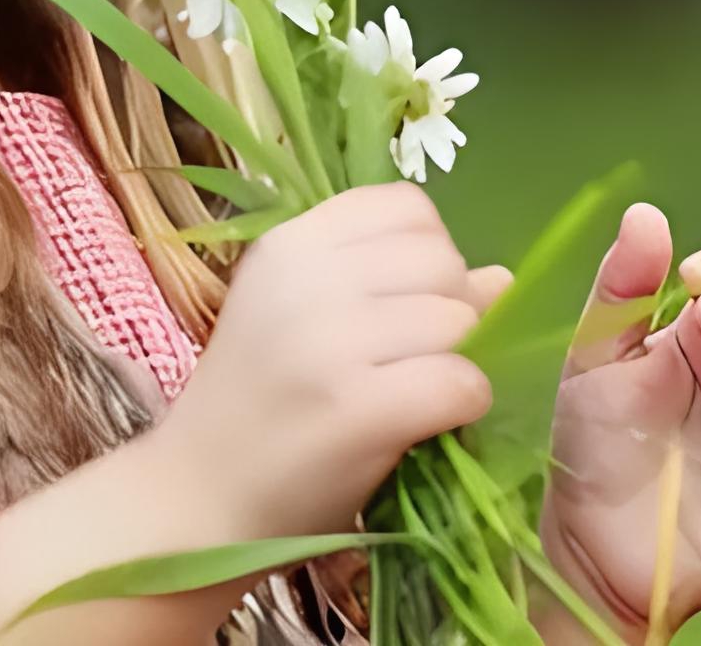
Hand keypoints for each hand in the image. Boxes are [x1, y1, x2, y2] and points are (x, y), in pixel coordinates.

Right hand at [156, 181, 512, 542]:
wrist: (198, 494)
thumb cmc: (258, 402)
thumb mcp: (301, 316)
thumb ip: (389, 282)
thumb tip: (501, 279)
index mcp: (289, 244)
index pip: (406, 206)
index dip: (426, 252)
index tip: (402, 300)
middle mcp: (305, 279)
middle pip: (441, 261)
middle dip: (450, 308)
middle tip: (411, 357)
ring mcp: (329, 343)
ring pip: (460, 321)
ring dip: (456, 361)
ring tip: (411, 392)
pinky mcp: (358, 409)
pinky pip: (461, 383)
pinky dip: (464, 405)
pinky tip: (426, 423)